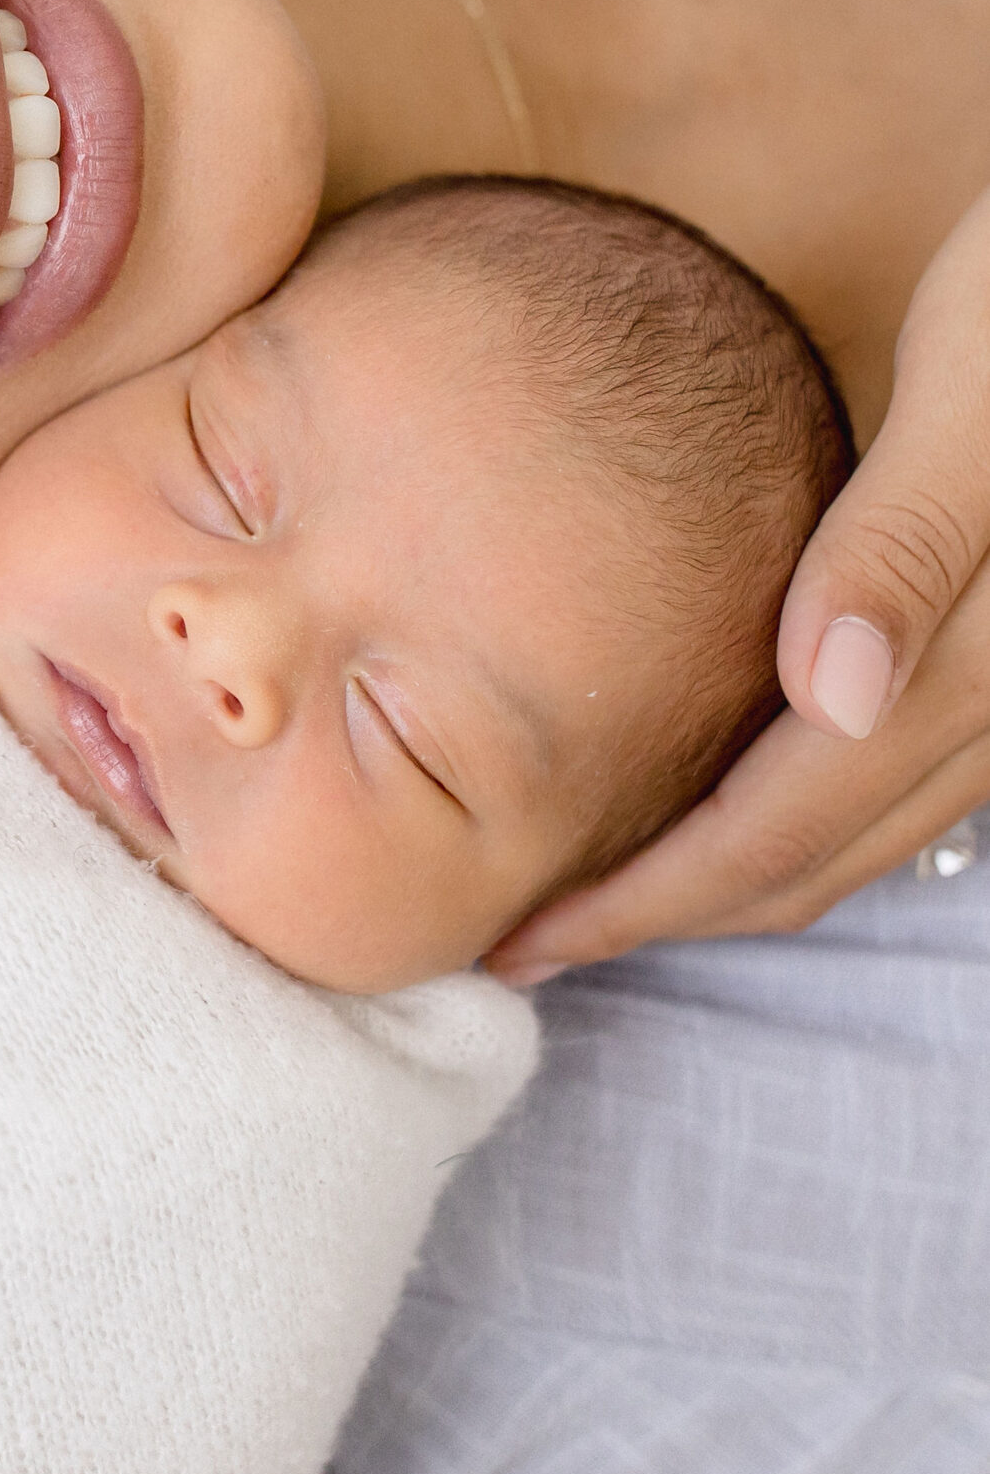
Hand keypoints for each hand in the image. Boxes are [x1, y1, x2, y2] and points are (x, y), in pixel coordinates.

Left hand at [486, 183, 989, 979]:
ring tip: (600, 890)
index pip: (794, 821)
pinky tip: (719, 781)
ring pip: (861, 830)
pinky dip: (792, 806)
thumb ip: (915, 533)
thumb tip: (830, 696)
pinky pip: (891, 770)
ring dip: (733, 877)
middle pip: (822, 855)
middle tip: (530, 941)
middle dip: (673, 914)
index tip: (528, 939)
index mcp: (986, 650)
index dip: (656, 898)